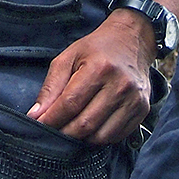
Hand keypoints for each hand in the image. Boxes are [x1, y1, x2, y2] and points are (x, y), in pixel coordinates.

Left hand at [27, 9, 153, 145]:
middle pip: (85, 124)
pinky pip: (116, 136)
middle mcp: (120, 85)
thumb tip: (36, 115)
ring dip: (82, 138)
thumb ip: (50, 87)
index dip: (52, 119)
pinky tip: (92, 126)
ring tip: (72, 128)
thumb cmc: (97, 48)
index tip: (38, 125)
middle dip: (64, 132)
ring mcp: (134, 99)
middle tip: (53, 131)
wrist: (132, 40)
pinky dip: (100, 137)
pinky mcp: (142, 110)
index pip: (70, 104)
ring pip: (101, 136)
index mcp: (99, 68)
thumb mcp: (68, 57)